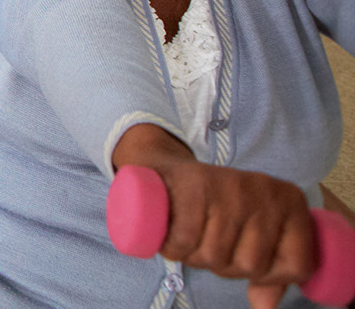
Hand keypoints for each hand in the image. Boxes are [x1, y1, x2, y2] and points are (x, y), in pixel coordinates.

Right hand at [113, 125, 314, 307]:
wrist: (167, 171)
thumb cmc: (214, 209)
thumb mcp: (252, 234)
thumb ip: (269, 271)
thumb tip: (266, 308)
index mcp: (292, 203)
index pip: (298, 267)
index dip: (270, 276)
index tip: (246, 256)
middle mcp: (267, 193)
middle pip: (252, 266)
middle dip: (224, 265)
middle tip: (209, 242)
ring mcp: (232, 189)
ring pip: (216, 257)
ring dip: (195, 258)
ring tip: (190, 236)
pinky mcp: (195, 186)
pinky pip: (185, 243)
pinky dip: (173, 249)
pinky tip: (171, 235)